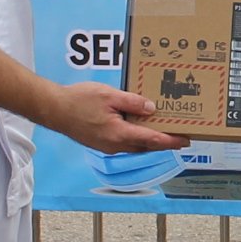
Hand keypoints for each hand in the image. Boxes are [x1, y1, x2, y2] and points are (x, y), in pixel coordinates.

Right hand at [48, 80, 179, 154]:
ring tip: (162, 129)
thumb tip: (152, 109)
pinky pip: (124, 143)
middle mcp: (115, 145)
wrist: (54, 110)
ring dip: (150, 140)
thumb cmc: (79, 101)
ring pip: (135, 145)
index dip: (171, 140)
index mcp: (120, 134)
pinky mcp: (101, 143)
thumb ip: (133, 102)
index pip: (153, 140)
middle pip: (147, 146)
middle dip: (164, 142)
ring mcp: (107, 146)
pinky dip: (136, 137)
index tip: (186, 140)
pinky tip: (138, 126)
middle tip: (180, 135)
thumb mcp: (109, 95)